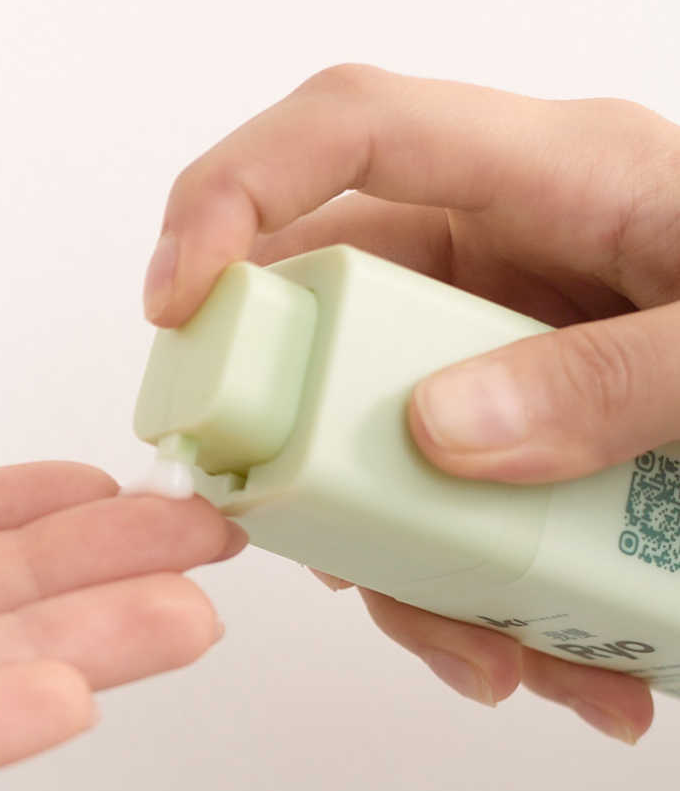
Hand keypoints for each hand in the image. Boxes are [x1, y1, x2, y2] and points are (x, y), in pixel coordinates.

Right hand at [144, 64, 679, 743]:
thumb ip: (615, 379)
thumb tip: (440, 430)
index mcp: (552, 177)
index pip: (343, 134)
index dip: (230, 198)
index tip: (176, 307)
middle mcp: (497, 255)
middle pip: (324, 320)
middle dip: (308, 452)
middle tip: (337, 553)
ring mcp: (495, 346)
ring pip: (365, 440)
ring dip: (404, 562)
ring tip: (500, 657)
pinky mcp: (511, 424)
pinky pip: (434, 499)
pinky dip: (468, 593)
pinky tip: (546, 657)